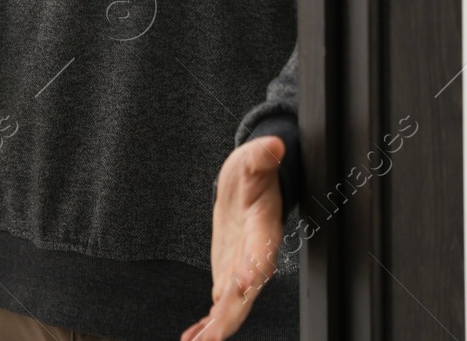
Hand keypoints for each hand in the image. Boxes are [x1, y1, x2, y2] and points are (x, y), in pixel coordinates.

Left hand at [182, 135, 285, 340]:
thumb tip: (274, 145)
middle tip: (214, 337)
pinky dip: (207, 323)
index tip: (244, 284)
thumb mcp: (254, 161)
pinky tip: (193, 338)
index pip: (262, 252)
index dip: (254, 269)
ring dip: (216, 328)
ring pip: (231, 306)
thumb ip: (262, 157)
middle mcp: (255, 257)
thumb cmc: (254, 175)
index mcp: (263, 231)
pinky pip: (218, 305)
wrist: (250, 186)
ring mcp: (241, 270)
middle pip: (246, 291)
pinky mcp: (227, 276)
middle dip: (231, 316)